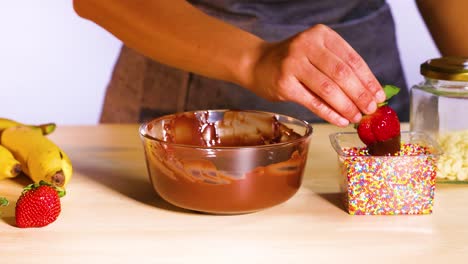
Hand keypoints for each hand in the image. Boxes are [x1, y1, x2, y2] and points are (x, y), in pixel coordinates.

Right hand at [246, 24, 385, 126]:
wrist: (256, 63)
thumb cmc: (292, 61)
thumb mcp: (315, 53)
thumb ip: (338, 67)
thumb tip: (368, 94)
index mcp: (321, 35)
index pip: (352, 59)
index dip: (369, 80)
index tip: (379, 96)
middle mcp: (306, 45)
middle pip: (342, 74)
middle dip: (360, 95)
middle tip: (370, 110)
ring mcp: (293, 64)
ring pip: (328, 89)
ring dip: (346, 106)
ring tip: (356, 117)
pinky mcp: (284, 84)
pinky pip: (313, 102)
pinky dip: (329, 113)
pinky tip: (340, 120)